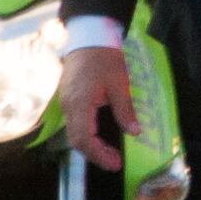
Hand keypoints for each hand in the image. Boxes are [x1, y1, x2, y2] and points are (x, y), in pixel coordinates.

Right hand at [58, 45, 137, 170]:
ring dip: (90, 146)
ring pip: (73, 132)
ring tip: (109, 153)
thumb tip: (134, 132)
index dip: (98, 155)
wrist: (89, 37)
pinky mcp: (68, 98)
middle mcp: (69, 106)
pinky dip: (86, 134)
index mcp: (80, 104)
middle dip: (95, 154)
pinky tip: (99, 136)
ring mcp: (66, 102)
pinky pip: (74, 123)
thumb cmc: (105, 59)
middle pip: (76, 140)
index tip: (115, 163)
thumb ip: (125, 110)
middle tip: (115, 161)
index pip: (84, 139)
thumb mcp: (120, 84)